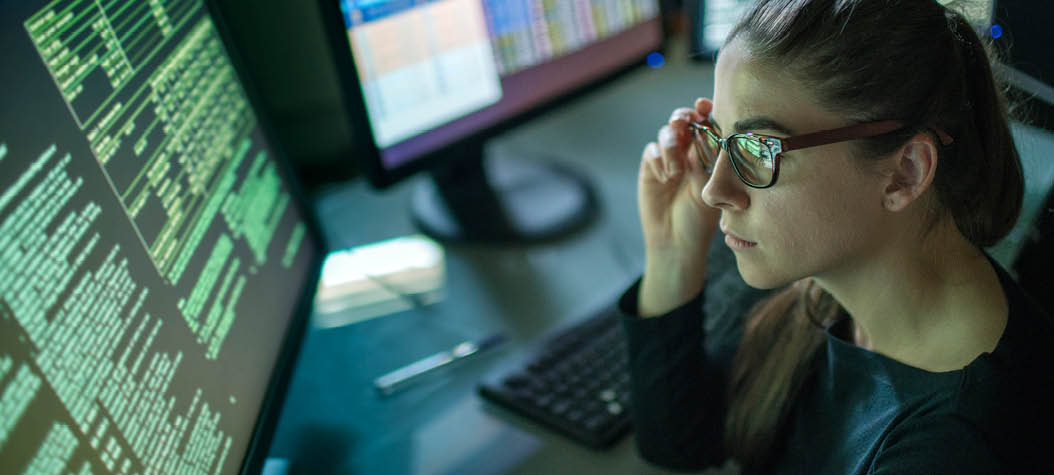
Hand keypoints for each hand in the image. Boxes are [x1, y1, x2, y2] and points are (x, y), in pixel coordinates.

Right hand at [637, 98, 720, 315]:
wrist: (676, 242)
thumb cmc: (701, 220)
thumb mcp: (710, 191)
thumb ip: (705, 163)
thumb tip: (701, 136)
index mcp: (708, 153)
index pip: (707, 122)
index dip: (705, 110)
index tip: (704, 106)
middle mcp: (688, 151)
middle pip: (683, 120)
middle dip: (682, 117)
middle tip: (684, 123)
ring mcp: (668, 159)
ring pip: (666, 133)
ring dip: (671, 145)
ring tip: (677, 170)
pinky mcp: (651, 168)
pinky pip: (651, 151)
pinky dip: (658, 159)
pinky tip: (666, 178)